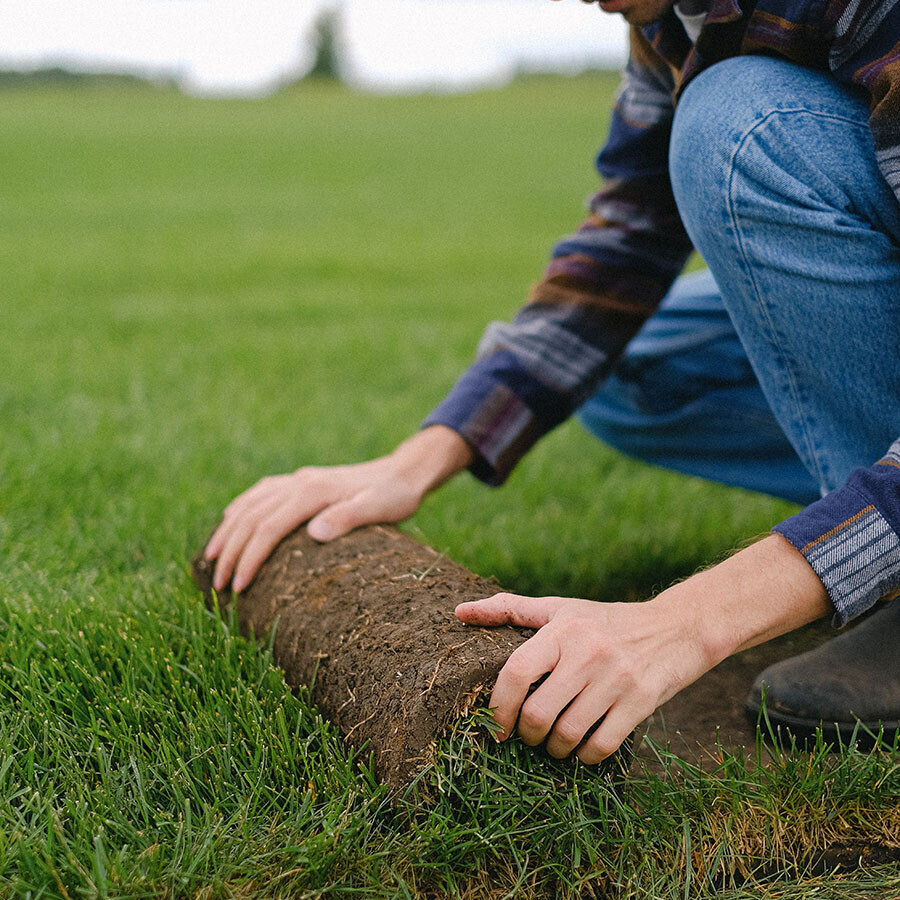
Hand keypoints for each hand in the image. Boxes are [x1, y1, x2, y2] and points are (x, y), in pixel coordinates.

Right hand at [204, 426, 471, 593]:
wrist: (403, 473)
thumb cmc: (395, 497)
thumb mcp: (379, 509)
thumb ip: (348, 518)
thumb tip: (314, 533)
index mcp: (312, 491)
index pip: (268, 527)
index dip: (249, 558)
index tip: (237, 588)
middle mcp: (299, 482)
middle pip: (251, 517)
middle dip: (230, 552)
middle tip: (217, 586)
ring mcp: (298, 480)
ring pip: (249, 503)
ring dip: (228, 531)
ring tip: (211, 560)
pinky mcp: (301, 482)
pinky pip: (260, 493)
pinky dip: (240, 508)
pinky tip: (231, 520)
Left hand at [455, 592, 711, 763]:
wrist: (676, 627)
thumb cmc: (606, 620)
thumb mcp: (560, 608)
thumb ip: (509, 610)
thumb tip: (459, 612)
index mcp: (562, 629)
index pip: (516, 672)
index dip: (499, 706)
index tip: (496, 725)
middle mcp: (587, 653)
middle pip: (538, 713)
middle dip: (526, 735)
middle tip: (527, 736)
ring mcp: (616, 679)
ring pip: (568, 734)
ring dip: (554, 749)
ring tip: (553, 744)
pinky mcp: (640, 702)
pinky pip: (602, 746)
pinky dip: (585, 756)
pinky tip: (582, 749)